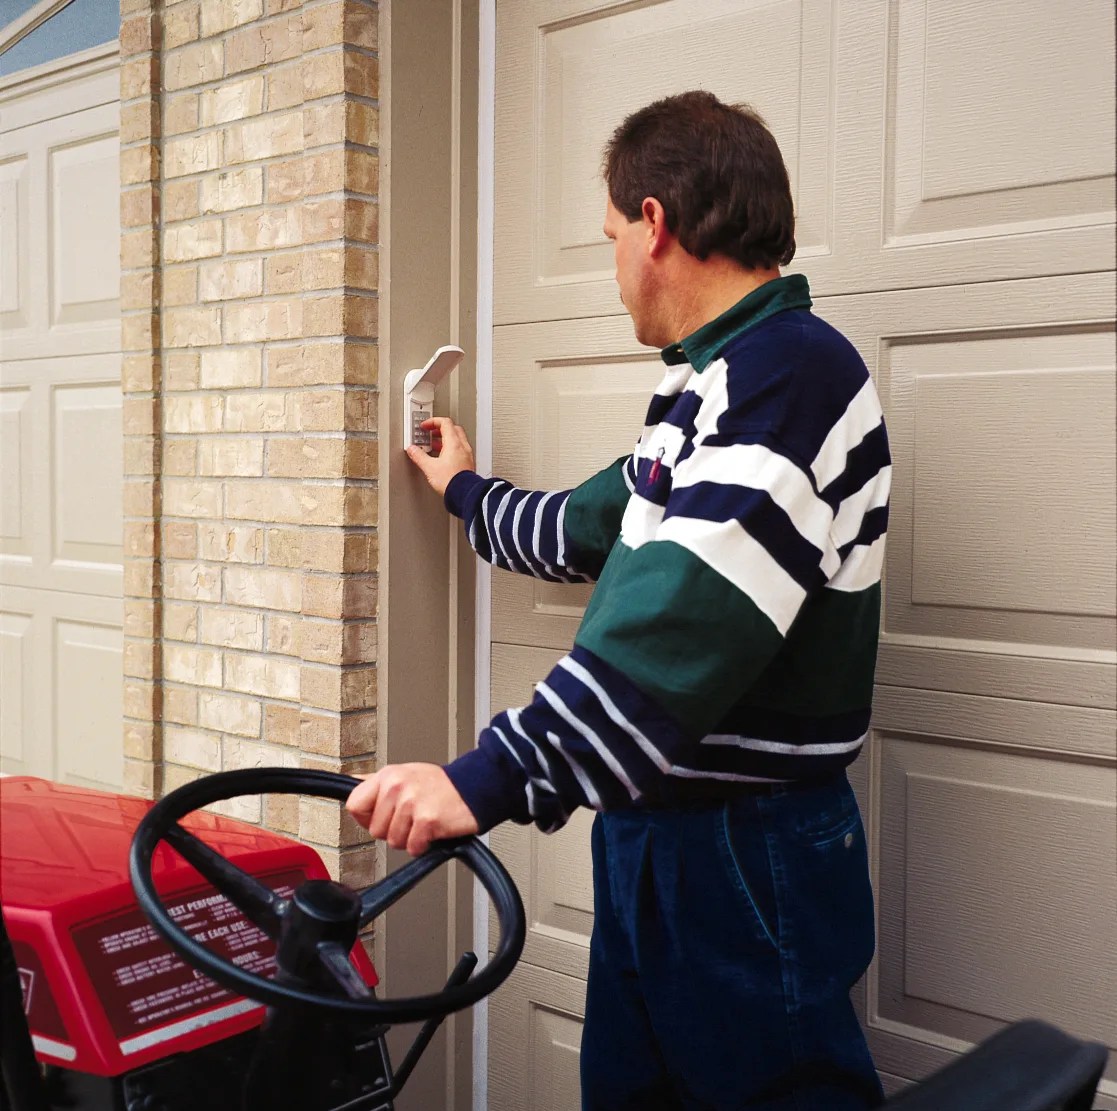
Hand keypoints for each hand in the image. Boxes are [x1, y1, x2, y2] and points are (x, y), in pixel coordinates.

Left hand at [345, 763, 479, 854]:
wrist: (475, 788)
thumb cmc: (442, 785)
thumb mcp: (405, 773)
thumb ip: (377, 781)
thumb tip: (351, 781)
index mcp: (388, 775)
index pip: (354, 805)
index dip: (366, 818)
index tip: (382, 817)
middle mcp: (397, 786)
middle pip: (374, 829)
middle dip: (393, 830)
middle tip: (411, 818)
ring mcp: (411, 803)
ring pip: (392, 841)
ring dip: (409, 838)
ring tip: (423, 822)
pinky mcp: (426, 820)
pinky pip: (412, 847)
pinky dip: (423, 844)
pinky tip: (432, 830)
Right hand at [405, 416, 475, 496]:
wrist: (464, 495)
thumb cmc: (451, 481)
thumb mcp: (429, 467)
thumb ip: (419, 456)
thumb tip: (412, 450)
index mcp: (454, 443)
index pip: (445, 423)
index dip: (433, 421)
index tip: (425, 426)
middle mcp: (463, 447)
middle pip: (453, 429)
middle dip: (440, 429)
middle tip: (430, 433)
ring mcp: (467, 455)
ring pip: (457, 440)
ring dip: (445, 439)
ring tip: (433, 445)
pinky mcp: (468, 464)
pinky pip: (459, 450)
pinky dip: (450, 449)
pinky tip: (442, 458)